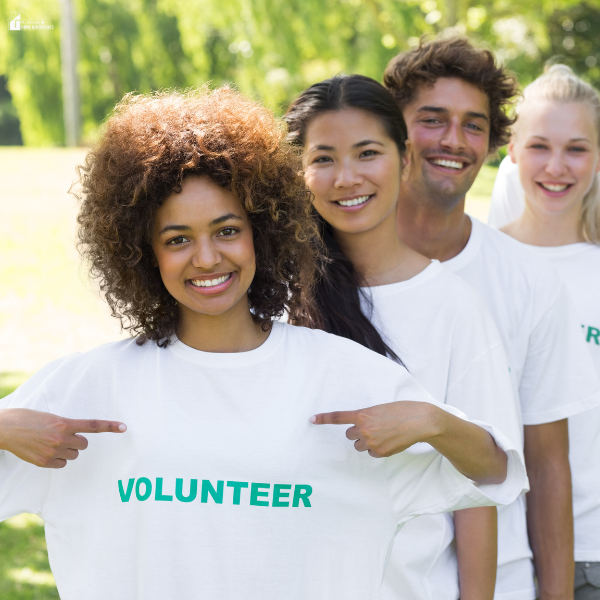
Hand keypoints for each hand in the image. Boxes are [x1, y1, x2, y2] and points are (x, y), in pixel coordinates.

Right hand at [0, 408, 126, 467]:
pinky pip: (62, 464)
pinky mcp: (43, 462)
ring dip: (67, 450)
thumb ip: (65, 425)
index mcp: (64, 423)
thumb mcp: (50, 416)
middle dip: (77, 441)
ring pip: (73, 455)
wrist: (5, 429)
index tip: (124, 427)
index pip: (92, 425)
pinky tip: (45, 451)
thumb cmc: (27, 418)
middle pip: (84, 444)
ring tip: (51, 442)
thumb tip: (75, 432)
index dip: (110, 426)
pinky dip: (57, 459)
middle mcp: (61, 438)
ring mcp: (52, 451)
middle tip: (64, 436)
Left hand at [310, 401, 439, 457]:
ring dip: (367, 441)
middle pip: (349, 435)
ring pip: (359, 445)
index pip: (338, 417)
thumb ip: (367, 416)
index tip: (312, 419)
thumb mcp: (380, 409)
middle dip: (357, 432)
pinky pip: (371, 453)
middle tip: (372, 427)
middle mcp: (364, 429)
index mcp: (363, 414)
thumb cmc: (402, 410)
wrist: (420, 421)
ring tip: (383, 434)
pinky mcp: (380, 452)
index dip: (324, 418)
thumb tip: (361, 426)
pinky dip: (377, 448)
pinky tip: (389, 441)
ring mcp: (371, 442)